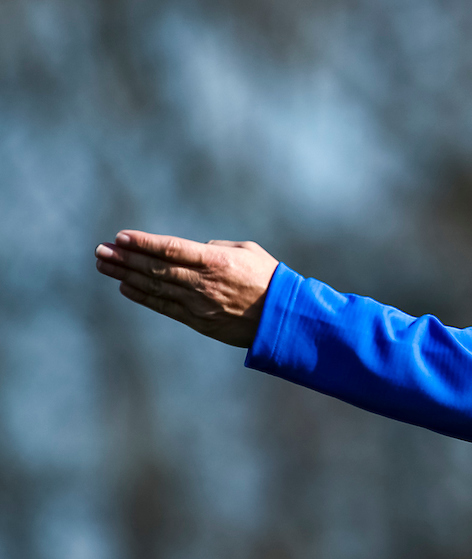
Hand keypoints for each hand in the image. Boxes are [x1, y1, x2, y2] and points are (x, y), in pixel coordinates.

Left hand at [95, 230, 279, 347]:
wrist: (284, 318)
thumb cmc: (270, 279)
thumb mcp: (249, 252)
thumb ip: (219, 248)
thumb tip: (197, 249)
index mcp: (215, 261)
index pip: (170, 249)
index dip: (143, 243)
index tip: (120, 237)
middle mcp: (202, 282)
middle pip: (155, 268)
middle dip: (125, 258)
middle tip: (100, 250)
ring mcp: (198, 303)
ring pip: (154, 287)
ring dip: (126, 275)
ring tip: (104, 266)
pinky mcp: (198, 321)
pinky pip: (164, 307)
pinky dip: (142, 297)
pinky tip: (125, 287)